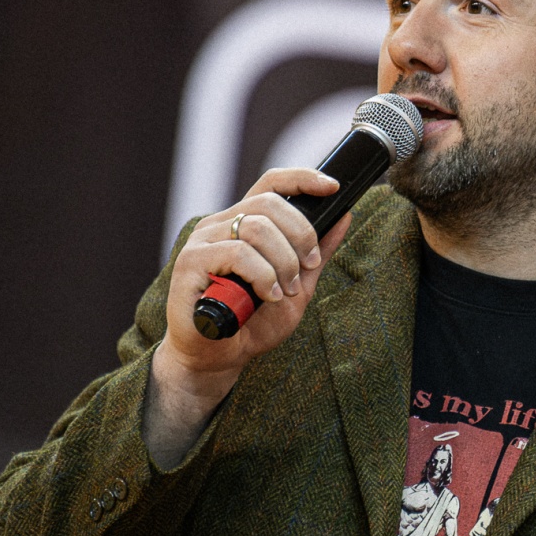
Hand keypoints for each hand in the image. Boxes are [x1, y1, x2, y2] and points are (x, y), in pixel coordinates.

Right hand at [145, 168, 349, 465]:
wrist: (219, 358)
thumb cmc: (253, 321)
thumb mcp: (298, 286)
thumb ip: (318, 253)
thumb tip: (345, 214)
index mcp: (245, 223)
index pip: (273, 182)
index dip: (303, 178)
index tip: (333, 187)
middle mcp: (222, 224)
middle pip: (270, 204)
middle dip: (301, 235)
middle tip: (307, 267)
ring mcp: (204, 240)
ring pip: (257, 228)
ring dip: (283, 261)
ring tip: (285, 290)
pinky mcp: (190, 262)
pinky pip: (237, 253)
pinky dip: (262, 275)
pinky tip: (268, 295)